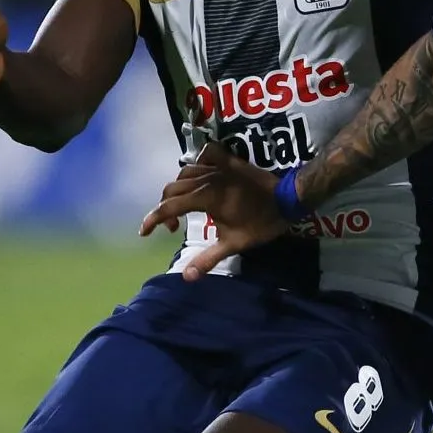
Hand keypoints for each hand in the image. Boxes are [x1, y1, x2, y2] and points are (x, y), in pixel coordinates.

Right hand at [138, 145, 289, 281]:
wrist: (288, 199)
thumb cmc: (261, 223)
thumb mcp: (234, 244)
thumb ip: (208, 259)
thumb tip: (186, 277)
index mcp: (206, 198)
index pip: (169, 207)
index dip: (152, 219)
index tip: (144, 233)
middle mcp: (208, 178)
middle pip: (173, 189)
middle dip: (165, 208)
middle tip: (173, 228)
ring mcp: (218, 167)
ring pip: (185, 172)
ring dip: (178, 189)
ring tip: (183, 206)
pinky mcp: (229, 161)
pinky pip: (205, 155)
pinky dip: (197, 163)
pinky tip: (198, 175)